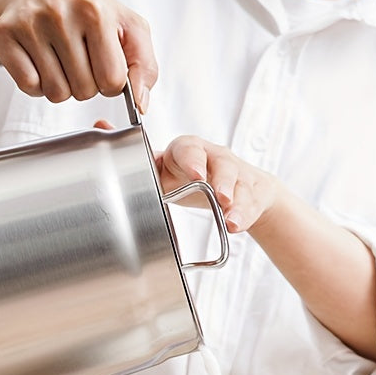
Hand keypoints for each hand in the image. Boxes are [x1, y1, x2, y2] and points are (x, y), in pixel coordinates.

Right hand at [0, 0, 156, 111]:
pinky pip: (29, 87)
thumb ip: (144, 66)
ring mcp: (31, 23)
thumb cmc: (83, 13)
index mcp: (96, 10)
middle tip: (77, 58)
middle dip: (85, 85)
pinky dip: (35, 84)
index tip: (103, 64)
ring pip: (56, 94)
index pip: (113, 81)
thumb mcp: (125, 28)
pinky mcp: (4, 36)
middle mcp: (61, 13)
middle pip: (85, 91)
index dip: (111, 82)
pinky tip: (37, 61)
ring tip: (58, 58)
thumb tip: (141, 104)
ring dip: (60, 85)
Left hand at [157, 136, 279, 232]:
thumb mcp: (167, 174)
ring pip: (240, 184)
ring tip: (231, 221)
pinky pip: (251, 202)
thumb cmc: (192, 179)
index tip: (196, 176)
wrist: (225, 185)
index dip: (193, 161)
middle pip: (223, 163)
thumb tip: (123, 166)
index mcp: (189, 150)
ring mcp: (236, 173)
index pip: (190, 149)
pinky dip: (245, 215)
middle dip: (223, 181)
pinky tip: (237, 225)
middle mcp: (215, 157)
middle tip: (221, 198)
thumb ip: (150, 173)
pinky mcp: (251, 190)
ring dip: (237, 203)